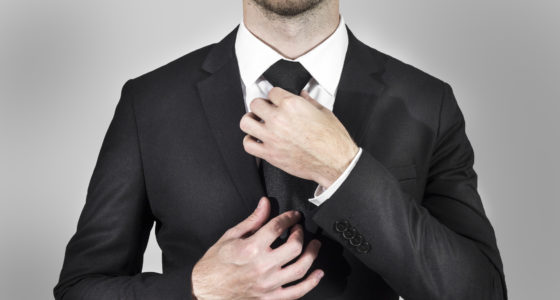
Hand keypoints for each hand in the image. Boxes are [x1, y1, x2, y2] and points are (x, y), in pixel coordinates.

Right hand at [191, 197, 323, 299]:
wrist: (203, 291)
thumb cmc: (214, 265)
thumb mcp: (230, 237)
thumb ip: (252, 221)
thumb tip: (265, 204)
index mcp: (251, 248)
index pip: (278, 227)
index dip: (289, 218)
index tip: (293, 216)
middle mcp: (262, 266)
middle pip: (294, 246)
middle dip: (301, 233)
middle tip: (300, 229)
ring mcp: (268, 284)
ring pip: (300, 268)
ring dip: (312, 255)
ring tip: (314, 246)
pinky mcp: (270, 298)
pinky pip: (296, 292)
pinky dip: (311, 283)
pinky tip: (317, 274)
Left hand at [240, 87, 358, 187]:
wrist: (335, 162)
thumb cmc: (332, 140)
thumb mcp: (324, 112)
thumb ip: (309, 102)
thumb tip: (303, 96)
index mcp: (292, 105)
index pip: (272, 92)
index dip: (275, 96)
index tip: (276, 101)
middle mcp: (278, 119)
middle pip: (255, 104)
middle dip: (261, 106)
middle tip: (266, 110)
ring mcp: (272, 137)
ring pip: (246, 122)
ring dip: (251, 121)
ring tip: (257, 122)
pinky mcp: (270, 154)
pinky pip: (248, 145)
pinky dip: (250, 141)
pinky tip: (257, 140)